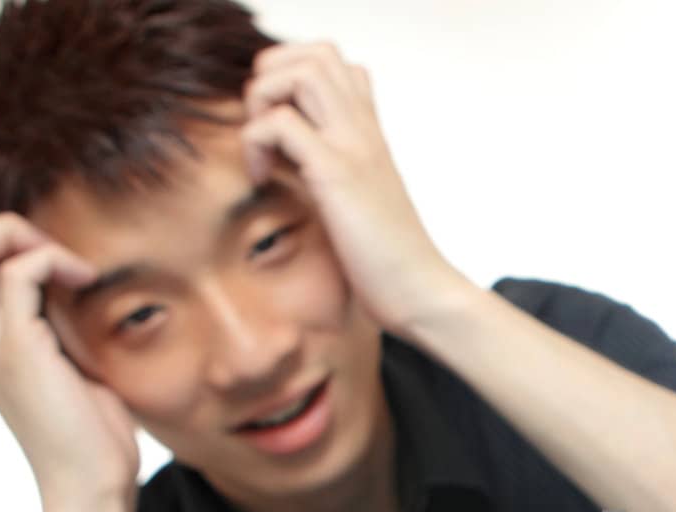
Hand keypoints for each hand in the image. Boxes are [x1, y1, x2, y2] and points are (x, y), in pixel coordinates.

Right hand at [0, 209, 140, 511]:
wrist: (89, 486)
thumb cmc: (88, 434)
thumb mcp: (65, 367)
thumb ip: (51, 327)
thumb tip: (68, 286)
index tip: (48, 261)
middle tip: (50, 253)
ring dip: (18, 236)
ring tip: (64, 263)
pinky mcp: (19, 352)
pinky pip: (18, 275)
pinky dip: (53, 260)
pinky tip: (85, 281)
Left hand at [241, 41, 471, 336]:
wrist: (421, 294)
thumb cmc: (390, 263)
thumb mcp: (357, 205)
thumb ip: (329, 175)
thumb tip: (288, 168)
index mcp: (370, 137)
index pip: (339, 67)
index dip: (297, 80)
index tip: (281, 127)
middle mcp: (365, 132)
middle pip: (318, 54)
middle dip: (273, 78)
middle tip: (264, 129)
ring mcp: (354, 148)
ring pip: (300, 72)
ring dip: (263, 99)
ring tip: (262, 147)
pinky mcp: (337, 175)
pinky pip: (278, 123)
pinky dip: (254, 142)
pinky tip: (262, 177)